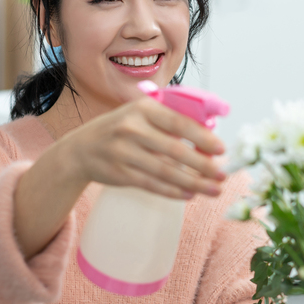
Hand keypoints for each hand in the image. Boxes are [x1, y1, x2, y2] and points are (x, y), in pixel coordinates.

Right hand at [59, 96, 226, 199]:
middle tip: (223, 175)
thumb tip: (207, 138)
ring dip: (194, 182)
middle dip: (203, 165)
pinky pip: (153, 185)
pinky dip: (173, 191)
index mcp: (143, 109)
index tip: (222, 150)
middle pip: (175, 150)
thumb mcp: (140, 115)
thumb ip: (168, 122)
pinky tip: (190, 194)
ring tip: (214, 190)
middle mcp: (132, 129)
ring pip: (166, 171)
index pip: (179, 123)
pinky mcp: (120, 173)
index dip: (203, 137)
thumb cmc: (120, 130)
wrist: (80, 149)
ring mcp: (124, 152)